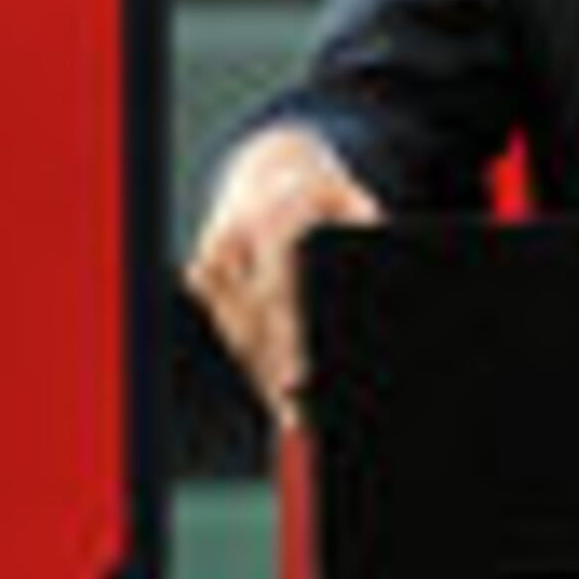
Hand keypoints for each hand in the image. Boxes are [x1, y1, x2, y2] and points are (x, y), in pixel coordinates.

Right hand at [185, 121, 381, 423]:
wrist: (267, 164)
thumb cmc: (321, 194)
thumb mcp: (352, 200)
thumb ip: (363, 235)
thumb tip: (379, 277)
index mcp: (272, 217)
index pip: (276, 294)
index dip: (287, 342)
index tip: (298, 381)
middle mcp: (234, 239)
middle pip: (253, 322)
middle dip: (275, 372)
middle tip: (297, 415)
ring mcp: (212, 257)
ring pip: (236, 332)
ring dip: (261, 375)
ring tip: (289, 415)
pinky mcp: (200, 274)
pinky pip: (227, 327)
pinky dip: (250, 358)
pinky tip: (270, 386)